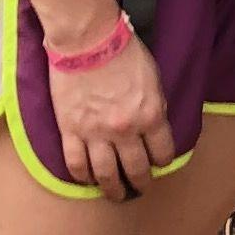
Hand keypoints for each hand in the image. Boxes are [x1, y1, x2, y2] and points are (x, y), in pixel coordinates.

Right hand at [41, 9, 171, 199]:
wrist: (88, 38)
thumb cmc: (124, 51)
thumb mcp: (154, 77)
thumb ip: (156, 106)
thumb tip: (155, 126)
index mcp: (151, 115)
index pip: (163, 153)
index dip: (163, 161)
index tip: (159, 163)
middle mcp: (125, 130)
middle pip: (136, 169)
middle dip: (141, 183)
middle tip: (140, 189)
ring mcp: (95, 133)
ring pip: (106, 175)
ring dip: (113, 190)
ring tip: (116, 195)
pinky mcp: (70, 130)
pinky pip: (76, 164)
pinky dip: (82, 177)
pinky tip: (87, 180)